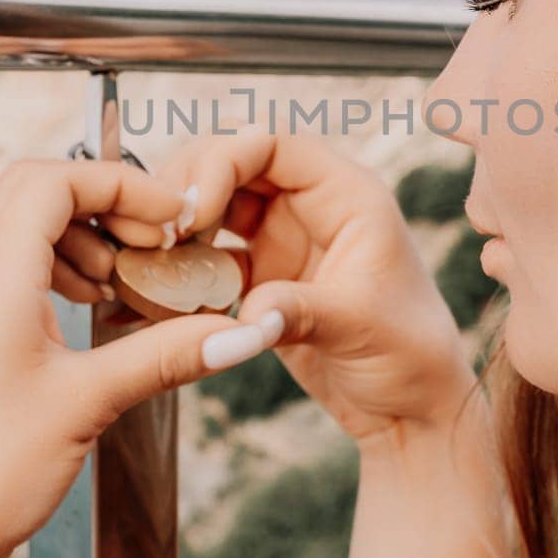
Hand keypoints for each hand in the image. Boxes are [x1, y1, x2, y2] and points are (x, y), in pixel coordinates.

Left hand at [0, 157, 280, 557]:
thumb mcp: (90, 403)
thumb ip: (167, 355)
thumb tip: (241, 332)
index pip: (54, 179)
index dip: (121, 182)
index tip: (172, 216)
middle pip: (31, 188)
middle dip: (101, 199)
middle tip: (152, 238)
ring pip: (13, 221)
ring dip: (75, 231)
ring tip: (120, 277)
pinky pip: (2, 261)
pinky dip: (51, 261)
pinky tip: (85, 306)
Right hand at [145, 126, 479, 447]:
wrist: (410, 413)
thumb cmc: (412, 357)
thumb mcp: (362, 326)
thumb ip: (301, 311)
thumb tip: (248, 313)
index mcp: (347, 195)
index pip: (273, 144)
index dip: (224, 161)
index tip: (191, 210)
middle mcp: (310, 207)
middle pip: (232, 163)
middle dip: (188, 189)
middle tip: (158, 234)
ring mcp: (282, 241)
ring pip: (213, 209)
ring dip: (177, 229)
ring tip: (146, 261)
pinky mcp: (260, 280)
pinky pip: (208, 261)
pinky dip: (180, 273)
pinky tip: (151, 296)